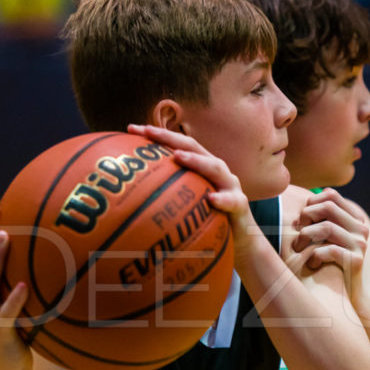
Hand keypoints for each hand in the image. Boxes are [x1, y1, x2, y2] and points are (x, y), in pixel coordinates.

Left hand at [127, 124, 257, 255]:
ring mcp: (229, 186)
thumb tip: (128, 202)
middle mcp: (215, 171)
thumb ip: (164, 198)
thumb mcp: (185, 207)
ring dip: (196, 160)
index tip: (131, 129)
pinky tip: (211, 199)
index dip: (155, 135)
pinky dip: (223, 199)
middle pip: (193, 147)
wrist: (240, 241)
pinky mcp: (240, 205)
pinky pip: (233, 201)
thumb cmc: (207, 221)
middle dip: (170, 137)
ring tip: (178, 157)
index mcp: (200, 167)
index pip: (176, 145)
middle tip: (148, 131)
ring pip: (215, 167)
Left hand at [291, 189, 368, 285]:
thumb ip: (322, 217)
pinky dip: (314, 257)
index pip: (331, 195)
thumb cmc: (328, 263)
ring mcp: (360, 244)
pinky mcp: (356, 260)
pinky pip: (328, 250)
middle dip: (306, 217)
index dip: (311, 203)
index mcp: (354, 218)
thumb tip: (312, 194)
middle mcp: (361, 228)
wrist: (346, 295)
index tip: (303, 220)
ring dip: (305, 238)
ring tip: (299, 250)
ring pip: (326, 227)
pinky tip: (312, 265)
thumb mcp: (326, 236)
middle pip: (328, 206)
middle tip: (298, 234)